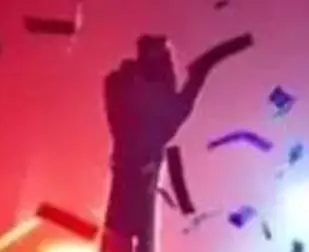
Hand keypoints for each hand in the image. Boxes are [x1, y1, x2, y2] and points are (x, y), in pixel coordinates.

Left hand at [104, 37, 193, 168]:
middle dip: (147, 51)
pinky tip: (127, 98)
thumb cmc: (163, 129)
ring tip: (139, 92)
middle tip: (149, 64)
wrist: (136, 147)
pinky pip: (115, 74)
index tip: (163, 49)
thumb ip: (193, 80)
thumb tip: (199, 63)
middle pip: (144, 46)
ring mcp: (123, 78)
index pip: (162, 47)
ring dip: (133, 72)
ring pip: (129, 63)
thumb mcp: (185, 105)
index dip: (162, 45)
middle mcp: (143, 73)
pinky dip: (120, 82)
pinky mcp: (109, 84)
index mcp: (164, 77)